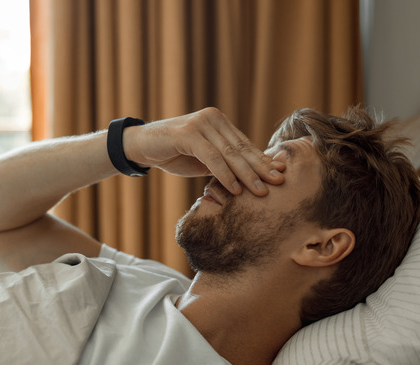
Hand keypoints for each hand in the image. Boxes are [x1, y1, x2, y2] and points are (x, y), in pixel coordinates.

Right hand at [122, 107, 284, 195]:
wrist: (140, 146)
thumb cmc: (172, 154)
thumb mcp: (202, 159)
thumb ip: (223, 162)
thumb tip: (248, 176)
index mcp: (219, 121)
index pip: (245, 144)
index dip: (262, 160)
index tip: (279, 173)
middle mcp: (212, 118)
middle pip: (241, 148)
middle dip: (261, 167)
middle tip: (278, 182)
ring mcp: (200, 123)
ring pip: (229, 153)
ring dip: (246, 174)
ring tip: (260, 191)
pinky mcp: (188, 133)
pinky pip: (211, 157)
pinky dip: (224, 174)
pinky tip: (235, 188)